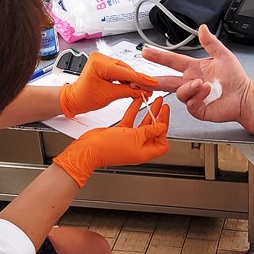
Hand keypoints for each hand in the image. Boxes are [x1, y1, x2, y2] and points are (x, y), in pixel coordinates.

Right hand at [53, 97, 169, 186]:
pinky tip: (138, 101)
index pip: (162, 143)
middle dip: (159, 117)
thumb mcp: (134, 137)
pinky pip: (131, 120)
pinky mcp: (120, 133)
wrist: (89, 149)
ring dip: (149, 112)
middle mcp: (138, 147)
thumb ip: (150, 131)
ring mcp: (129, 140)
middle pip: (154, 131)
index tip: (165, 117)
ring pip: (143, 124)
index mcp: (144, 152)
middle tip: (163, 105)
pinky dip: (135, 110)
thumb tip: (162, 127)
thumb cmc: (109, 148)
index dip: (165, 131)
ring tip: (155, 101)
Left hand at [59, 52, 158, 117]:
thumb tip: (142, 90)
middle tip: (149, 89)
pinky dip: (126, 79)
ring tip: (141, 89)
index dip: (141, 79)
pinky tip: (133, 85)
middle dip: (137, 80)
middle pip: (126, 69)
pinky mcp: (104, 64)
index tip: (153, 83)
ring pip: (124, 70)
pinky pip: (119, 70)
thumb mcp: (109, 96)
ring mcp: (101, 60)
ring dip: (133, 80)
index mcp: (99, 63)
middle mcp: (100, 58)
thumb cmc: (84, 97)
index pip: (125, 72)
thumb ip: (128, 91)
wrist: (74, 99)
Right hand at [142, 24, 250, 122]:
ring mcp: (193, 96)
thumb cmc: (235, 78)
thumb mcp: (224, 56)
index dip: (158, 56)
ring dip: (189, 87)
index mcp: (193, 68)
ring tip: (202, 83)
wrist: (244, 96)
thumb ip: (211, 43)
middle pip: (167, 81)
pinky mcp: (198, 108)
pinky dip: (197, 96)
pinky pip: (190, 103)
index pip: (172, 61)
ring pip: (180, 92)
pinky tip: (207, 91)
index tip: (146, 52)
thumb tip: (203, 29)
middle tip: (143, 79)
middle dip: (154, 80)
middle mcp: (190, 82)